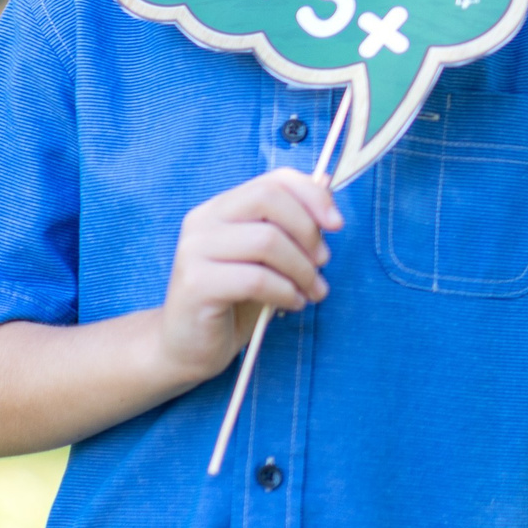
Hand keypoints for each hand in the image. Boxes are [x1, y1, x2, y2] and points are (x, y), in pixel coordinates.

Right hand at [160, 167, 341, 381]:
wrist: (190, 347)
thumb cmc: (236, 300)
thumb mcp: (270, 258)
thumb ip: (291, 224)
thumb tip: (327, 183)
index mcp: (221, 208)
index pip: (272, 181)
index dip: (312, 196)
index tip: (337, 224)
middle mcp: (203, 221)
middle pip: (268, 200)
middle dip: (307, 230)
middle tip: (322, 263)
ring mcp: (194, 251)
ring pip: (266, 240)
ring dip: (302, 269)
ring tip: (313, 291)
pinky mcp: (196, 284)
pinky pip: (256, 279)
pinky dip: (285, 291)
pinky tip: (293, 304)